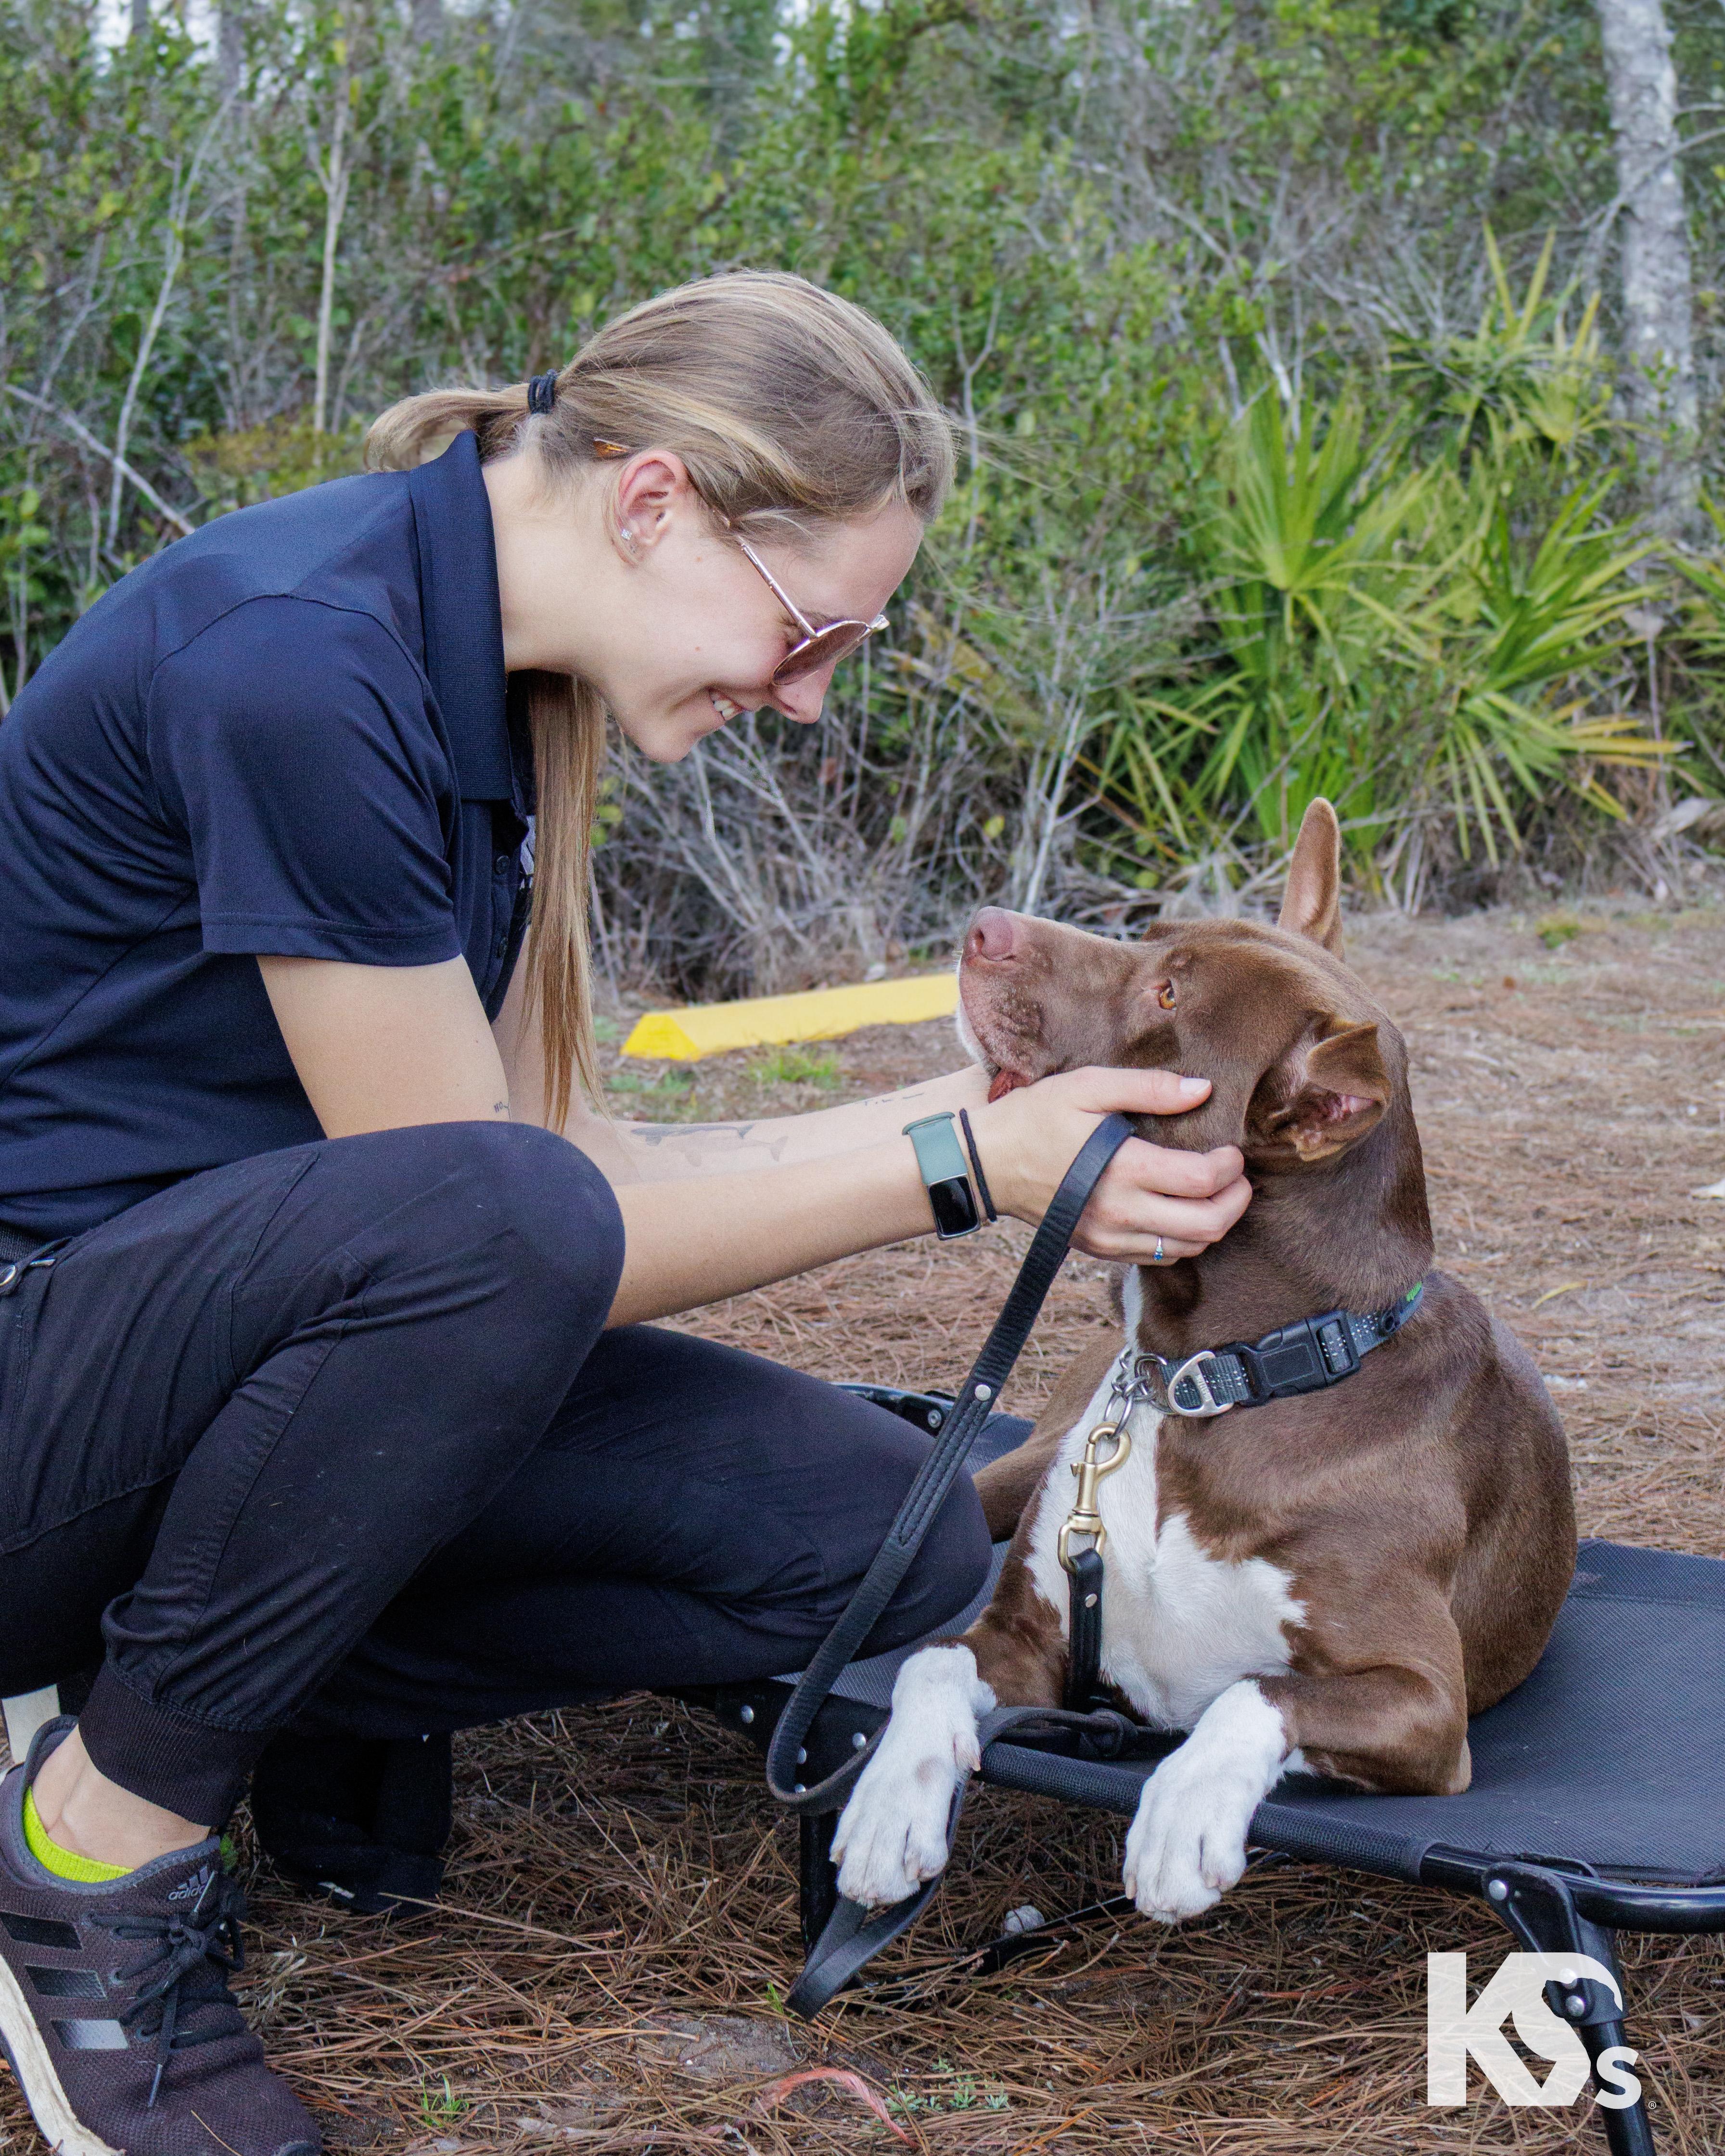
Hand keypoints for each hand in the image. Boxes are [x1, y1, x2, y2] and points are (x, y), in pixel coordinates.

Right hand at [970, 1067, 1250, 1263]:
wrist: (987, 1163)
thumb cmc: (1036, 1118)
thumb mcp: (1088, 1086)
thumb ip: (1148, 1087)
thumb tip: (1202, 1090)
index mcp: (1123, 1169)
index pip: (1201, 1181)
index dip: (1230, 1168)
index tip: (1231, 1151)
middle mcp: (1120, 1212)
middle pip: (1205, 1225)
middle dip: (1234, 1202)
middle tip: (1237, 1178)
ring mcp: (1109, 1237)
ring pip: (1186, 1248)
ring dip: (1213, 1224)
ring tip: (1215, 1194)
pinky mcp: (1100, 1250)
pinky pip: (1157, 1258)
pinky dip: (1182, 1240)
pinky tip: (1180, 1212)